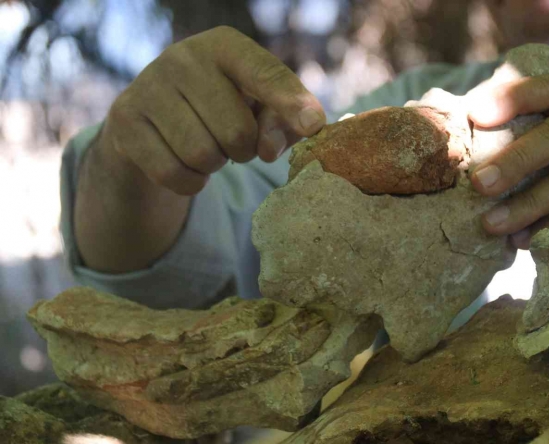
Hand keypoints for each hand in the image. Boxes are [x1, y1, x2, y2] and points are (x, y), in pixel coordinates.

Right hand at [100, 26, 324, 195]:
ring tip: (209, 149)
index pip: (265, 74)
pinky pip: (175, 174)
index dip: (291, 102)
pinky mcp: (125, 121)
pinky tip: (186, 164)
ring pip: (203, 155)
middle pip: (235, 131)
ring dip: (215, 166)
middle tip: (235, 145)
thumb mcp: (259, 110)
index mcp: (225, 46)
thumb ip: (282, 125)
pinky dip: (190, 182)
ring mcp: (148, 86)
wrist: (152, 123)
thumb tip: (271, 148)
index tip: (312, 125)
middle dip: (243, 150)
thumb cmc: (221, 110)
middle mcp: (183, 57)